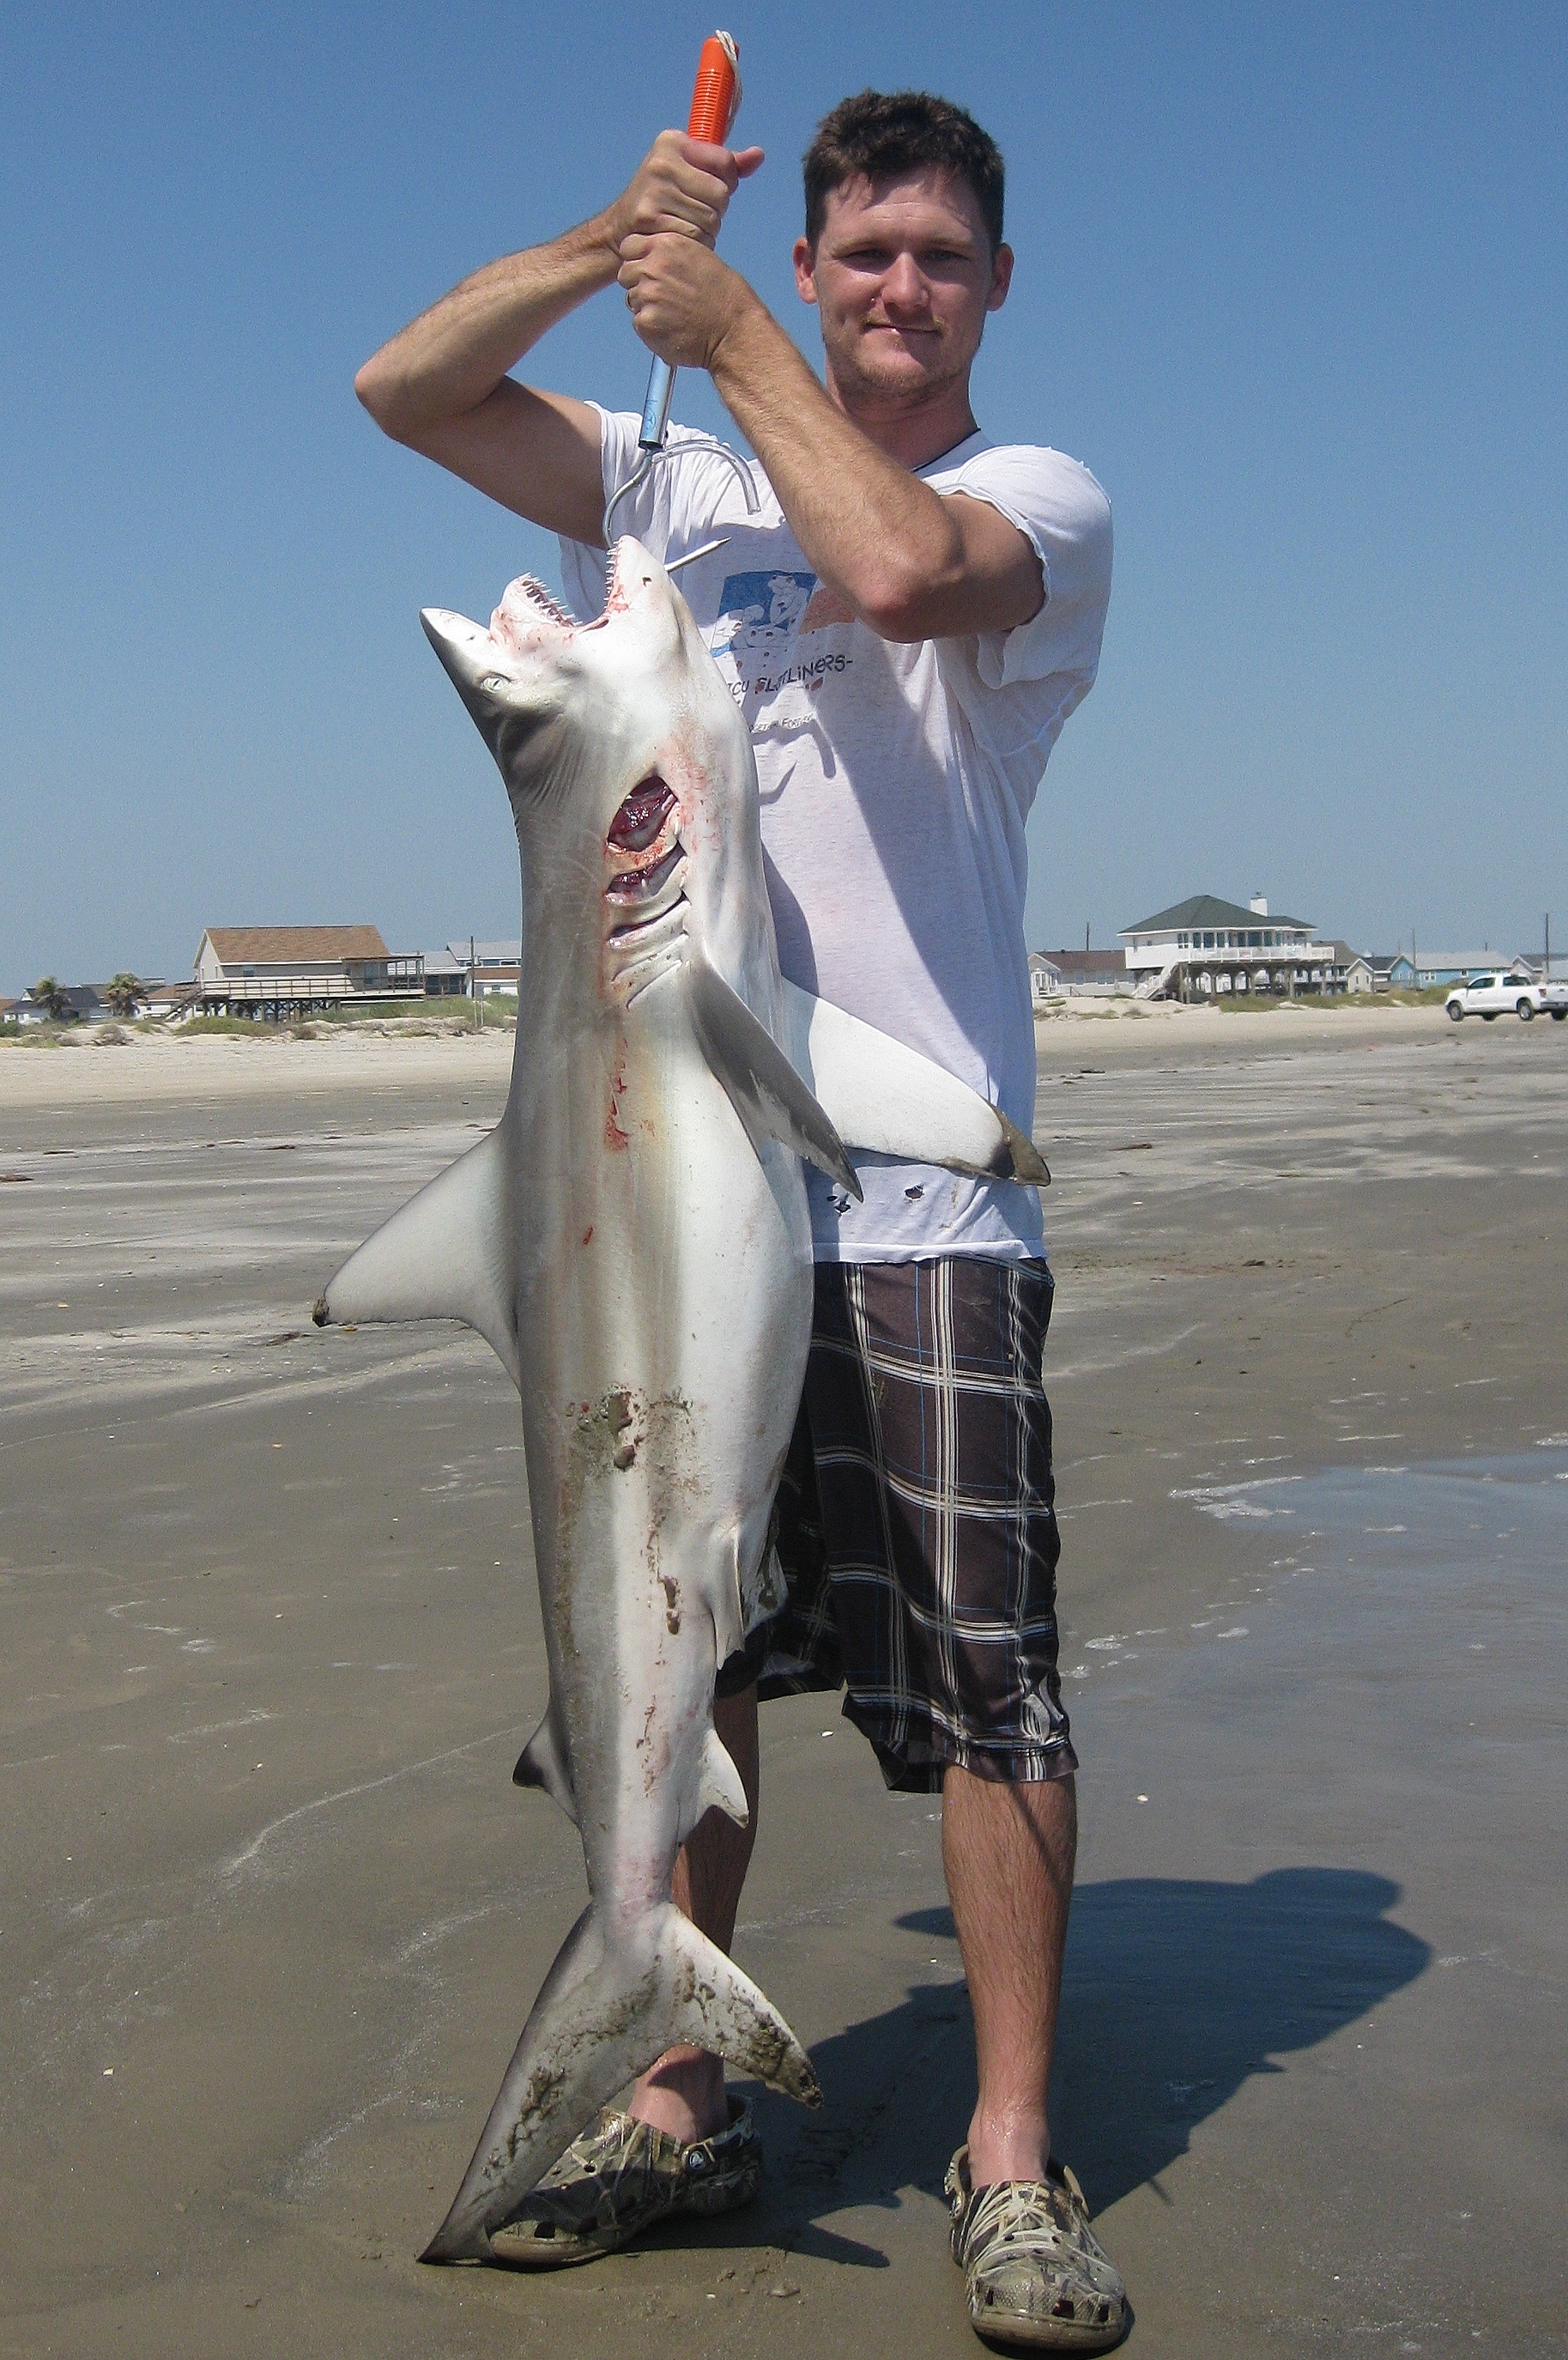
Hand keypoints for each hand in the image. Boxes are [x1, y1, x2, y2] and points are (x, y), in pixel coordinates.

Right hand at [607, 130, 763, 254]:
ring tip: (684, 224)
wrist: (620, 228)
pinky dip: (694, 243)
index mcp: (673, 141)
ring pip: (710, 218)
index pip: (725, 162)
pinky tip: (678, 237)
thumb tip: (759, 156)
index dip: (726, 182)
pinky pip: (695, 236)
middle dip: (715, 210)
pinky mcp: (650, 216)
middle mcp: (662, 161)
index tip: (708, 190)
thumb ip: (726, 165)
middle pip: (721, 194)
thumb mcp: (691, 171)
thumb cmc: (664, 197)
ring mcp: (654, 189)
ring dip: (706, 229)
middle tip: (693, 212)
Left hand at [617, 234, 756, 371]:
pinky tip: (673, 327)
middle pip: (625, 273)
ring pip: (632, 299)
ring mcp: (647, 295)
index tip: (647, 270)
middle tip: (663, 297)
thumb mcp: (700, 257)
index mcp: (667, 245)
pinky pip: (638, 323)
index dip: (636, 259)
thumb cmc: (725, 298)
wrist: (734, 332)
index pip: (628, 245)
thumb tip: (651, 259)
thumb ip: (671, 255)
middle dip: (638, 284)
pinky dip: (652, 328)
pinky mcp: (645, 322)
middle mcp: (654, 266)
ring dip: (647, 307)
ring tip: (674, 314)